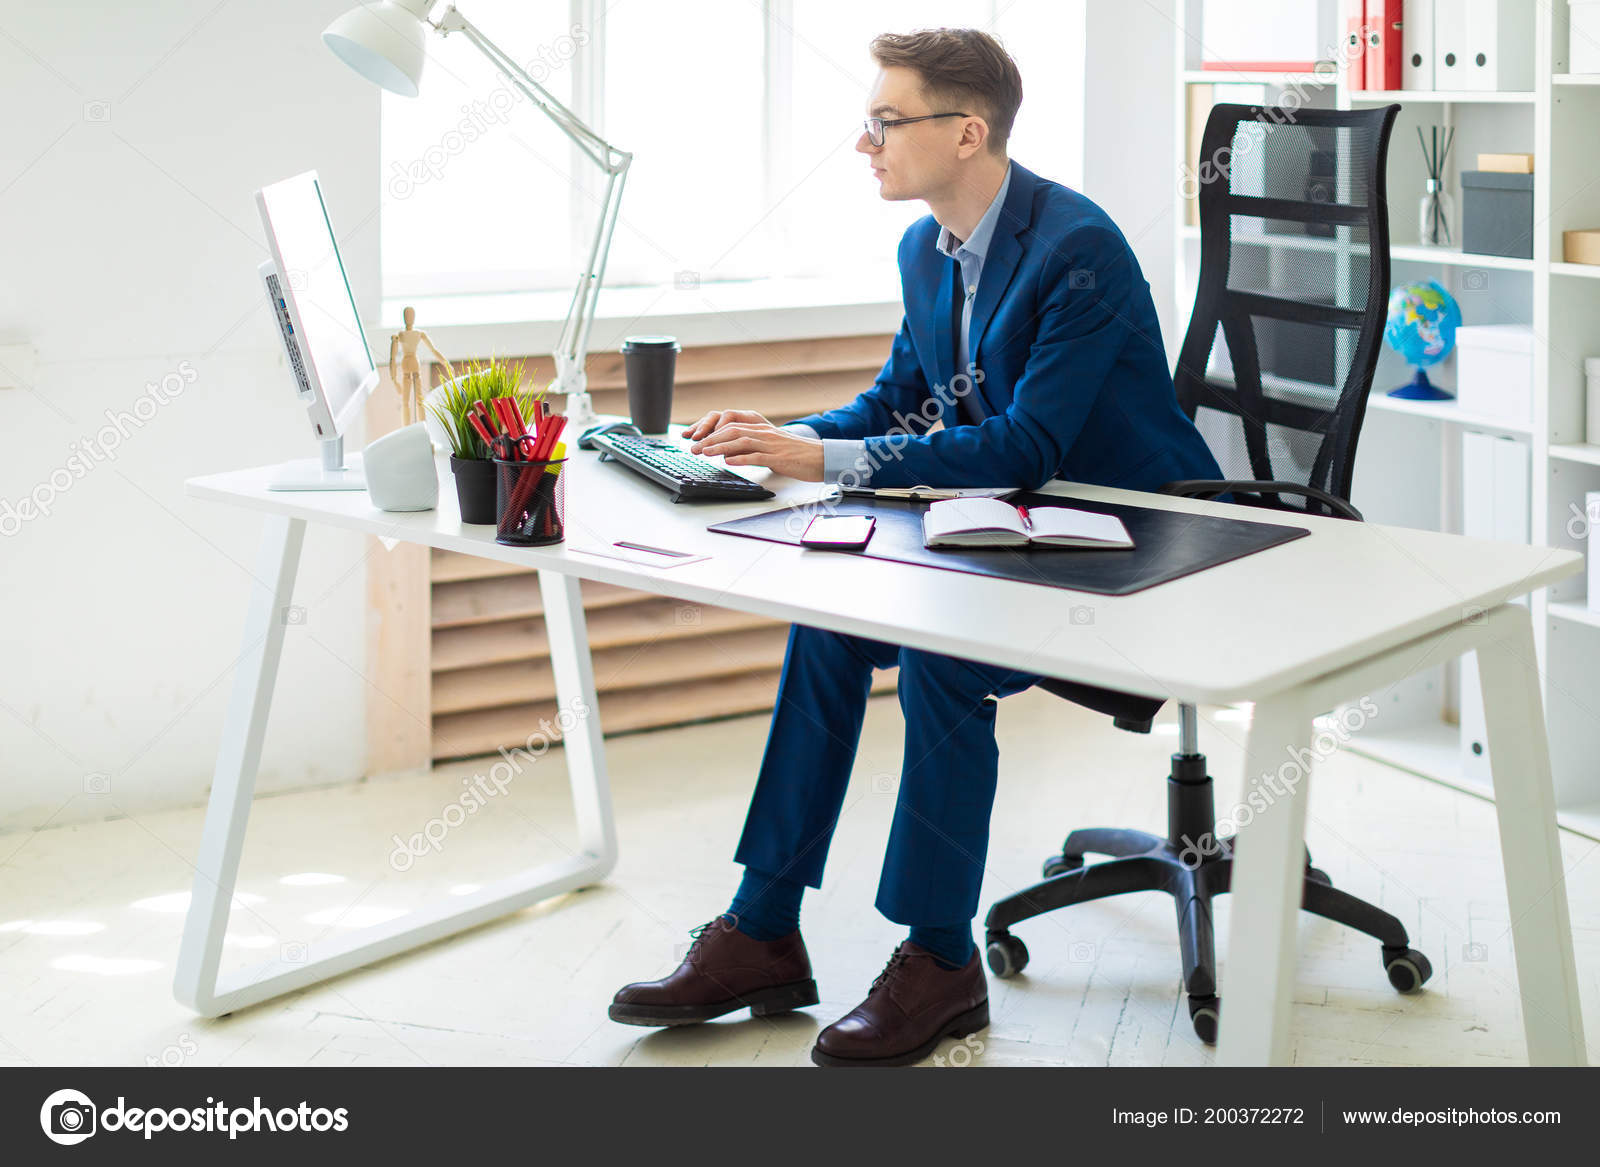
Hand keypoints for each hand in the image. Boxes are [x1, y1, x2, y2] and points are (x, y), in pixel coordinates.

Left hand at [684, 410, 824, 481]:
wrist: (822, 457)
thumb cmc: (797, 455)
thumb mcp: (771, 448)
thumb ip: (752, 449)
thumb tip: (729, 455)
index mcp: (762, 430)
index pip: (732, 426)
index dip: (712, 433)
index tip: (697, 441)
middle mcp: (765, 434)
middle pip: (732, 431)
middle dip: (710, 439)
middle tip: (694, 448)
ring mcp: (772, 445)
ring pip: (741, 441)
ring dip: (720, 447)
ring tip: (704, 453)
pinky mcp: (779, 457)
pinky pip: (756, 456)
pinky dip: (740, 458)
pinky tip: (728, 462)